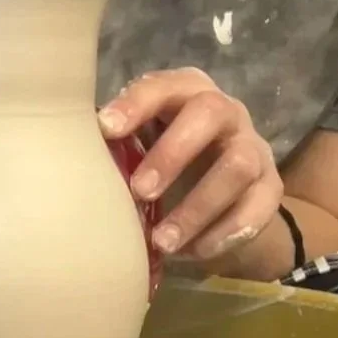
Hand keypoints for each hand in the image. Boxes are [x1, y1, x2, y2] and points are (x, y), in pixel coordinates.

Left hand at [98, 70, 281, 262]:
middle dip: (173, 152)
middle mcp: (225, 110)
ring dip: (198, 206)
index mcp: (185, 92)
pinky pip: (258, 207)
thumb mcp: (141, 146)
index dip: (136, 103)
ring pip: (237, 166)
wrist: (225, 197)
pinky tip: (194, 252)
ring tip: (163, 241)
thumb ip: (116, 146)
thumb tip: (67, 157)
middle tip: (141, 191)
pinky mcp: (271, 186)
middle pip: (209, 113)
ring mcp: (253, 147)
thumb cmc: (164, 161)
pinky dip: (224, 233)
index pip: (163, 85)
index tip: (105, 128)